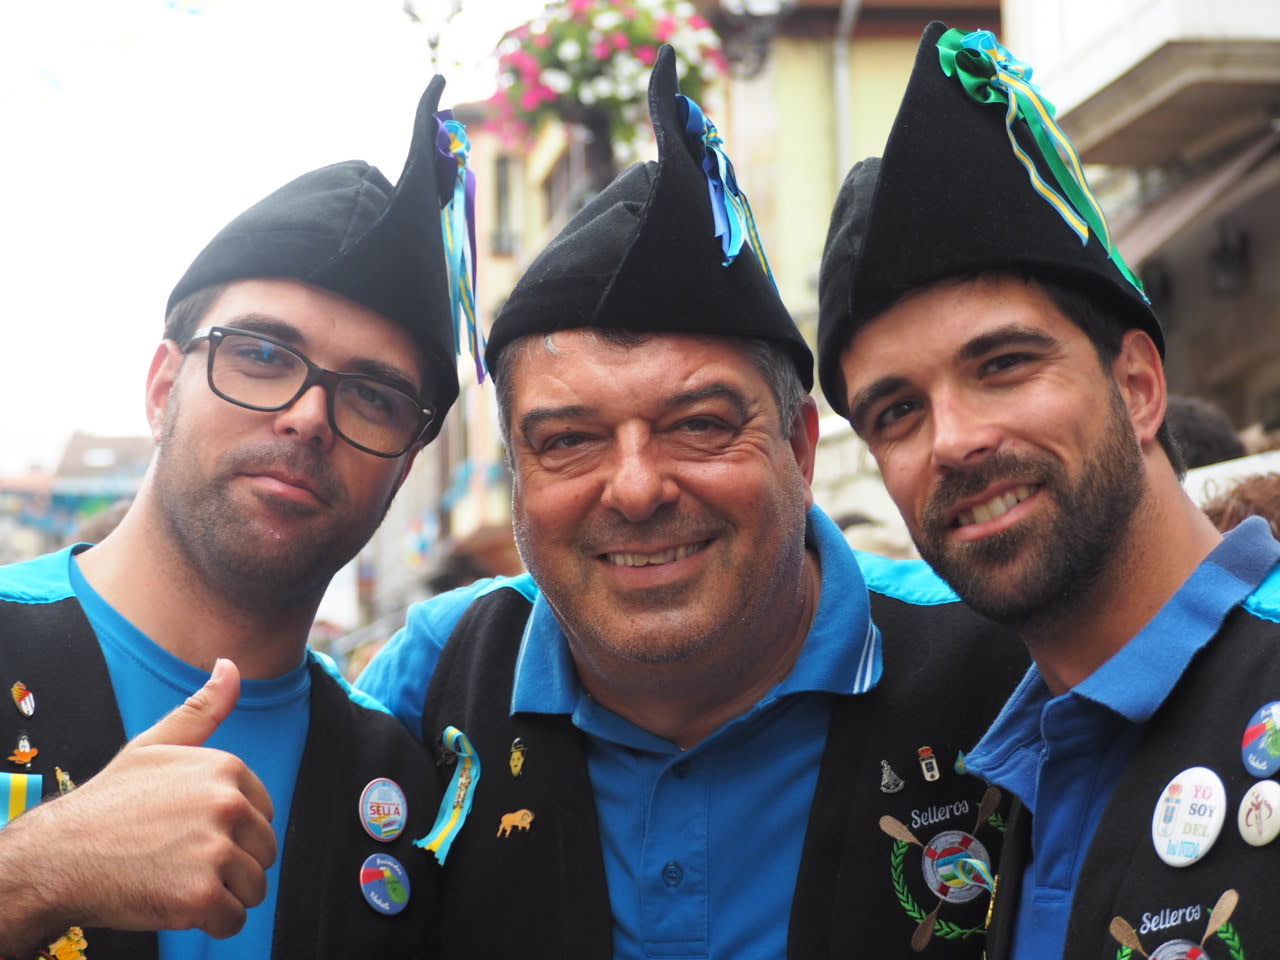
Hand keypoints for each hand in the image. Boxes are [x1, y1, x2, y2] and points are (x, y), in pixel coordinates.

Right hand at [0, 659, 276, 952]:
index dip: (231, 832)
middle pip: (263, 852)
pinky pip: (235, 921)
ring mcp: (215, 850)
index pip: (264, 814)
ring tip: (178, 881)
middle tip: (180, 861)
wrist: (57, 857)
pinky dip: (211, 924)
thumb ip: (203, 709)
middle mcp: (227, 805)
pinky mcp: (201, 895)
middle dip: (231, 865)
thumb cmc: (109, 804)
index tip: (191, 833)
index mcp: (226, 769)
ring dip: (223, 895)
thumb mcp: (155, 746)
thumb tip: (231, 666)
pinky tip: (176, 906)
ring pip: (253, 888)